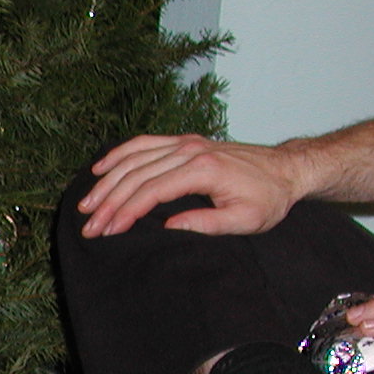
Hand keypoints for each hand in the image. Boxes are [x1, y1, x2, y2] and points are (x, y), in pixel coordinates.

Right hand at [77, 134, 308, 237]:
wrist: (287, 170)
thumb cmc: (268, 198)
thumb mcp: (245, 220)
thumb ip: (207, 223)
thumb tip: (169, 227)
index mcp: (203, 170)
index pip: (151, 191)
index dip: (125, 212)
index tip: (107, 231)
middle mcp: (190, 150)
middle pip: (137, 175)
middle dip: (108, 202)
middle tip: (88, 225)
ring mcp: (186, 142)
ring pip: (134, 158)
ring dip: (107, 180)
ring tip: (86, 203)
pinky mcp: (185, 141)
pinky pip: (144, 143)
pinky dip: (120, 154)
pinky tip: (102, 167)